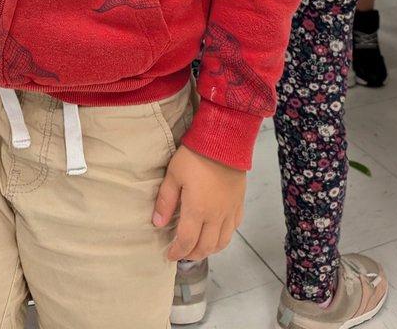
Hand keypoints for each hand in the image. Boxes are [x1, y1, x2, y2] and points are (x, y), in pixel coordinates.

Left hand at [152, 144, 245, 260]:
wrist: (224, 142)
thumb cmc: (195, 157)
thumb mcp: (174, 175)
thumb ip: (166, 201)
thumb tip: (157, 223)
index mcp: (197, 211)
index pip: (187, 241)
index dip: (177, 252)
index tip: (170, 255)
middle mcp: (215, 216)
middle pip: (206, 246)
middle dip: (192, 254)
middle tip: (183, 253)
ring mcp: (229, 211)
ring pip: (222, 242)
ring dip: (209, 249)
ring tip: (199, 247)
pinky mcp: (239, 204)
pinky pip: (234, 228)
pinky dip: (224, 237)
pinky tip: (217, 233)